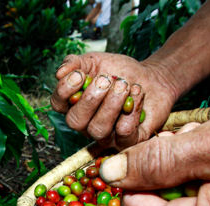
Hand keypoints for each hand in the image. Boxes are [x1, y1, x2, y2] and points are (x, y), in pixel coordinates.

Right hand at [50, 52, 177, 149]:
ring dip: (111, 105)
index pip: (58, 104)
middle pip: (75, 121)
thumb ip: (76, 63)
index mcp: (73, 105)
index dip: (65, 90)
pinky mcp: (128, 140)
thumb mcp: (95, 61)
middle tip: (107, 80)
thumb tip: (60, 73)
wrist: (151, 77)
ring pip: (98, 130)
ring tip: (124, 85)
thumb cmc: (120, 72)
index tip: (80, 74)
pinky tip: (137, 93)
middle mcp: (86, 124)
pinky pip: (124, 134)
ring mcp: (106, 135)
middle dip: (91, 99)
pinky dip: (132, 111)